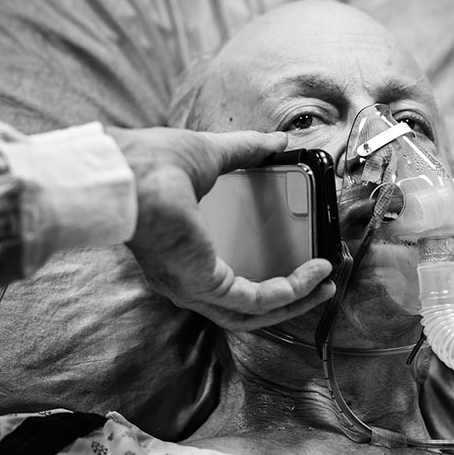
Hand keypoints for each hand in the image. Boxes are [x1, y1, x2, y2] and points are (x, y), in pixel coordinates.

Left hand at [109, 126, 334, 329]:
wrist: (130, 171)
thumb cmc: (151, 163)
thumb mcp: (211, 156)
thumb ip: (247, 150)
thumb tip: (278, 141)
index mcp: (180, 253)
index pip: (225, 279)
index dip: (262, 277)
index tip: (295, 264)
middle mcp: (184, 280)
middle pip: (244, 307)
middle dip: (287, 299)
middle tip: (318, 284)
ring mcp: (193, 288)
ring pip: (254, 313)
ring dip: (294, 301)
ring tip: (324, 285)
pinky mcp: (206, 285)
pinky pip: (258, 300)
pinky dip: (291, 290)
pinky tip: (313, 273)